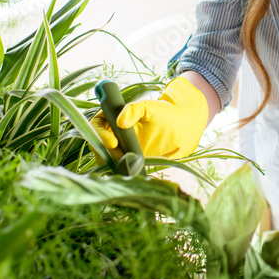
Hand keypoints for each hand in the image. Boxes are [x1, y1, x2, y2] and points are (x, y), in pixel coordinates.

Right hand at [89, 77, 208, 159]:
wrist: (180, 127)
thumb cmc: (164, 113)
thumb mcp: (149, 107)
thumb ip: (135, 109)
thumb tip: (121, 122)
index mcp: (113, 115)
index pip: (97, 124)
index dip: (100, 134)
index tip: (113, 142)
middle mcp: (113, 131)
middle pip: (97, 142)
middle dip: (104, 150)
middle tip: (119, 155)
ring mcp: (120, 145)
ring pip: (105, 155)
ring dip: (111, 161)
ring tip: (125, 163)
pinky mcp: (127, 158)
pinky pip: (117, 164)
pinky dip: (119, 168)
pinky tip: (128, 170)